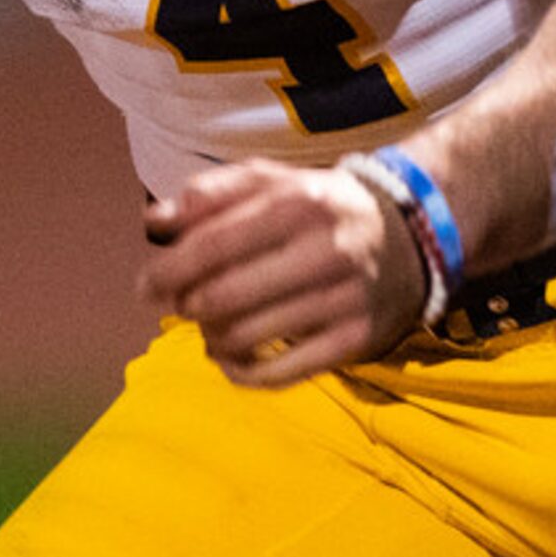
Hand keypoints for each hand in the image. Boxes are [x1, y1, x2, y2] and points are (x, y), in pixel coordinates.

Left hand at [138, 159, 426, 386]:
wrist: (411, 238)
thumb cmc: (321, 208)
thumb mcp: (274, 181)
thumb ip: (213, 194)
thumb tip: (155, 221)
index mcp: (297, 203)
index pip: (212, 246)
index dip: (168, 270)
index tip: (144, 285)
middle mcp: (324, 251)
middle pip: (223, 297)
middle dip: (186, 306)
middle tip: (179, 306)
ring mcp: (343, 300)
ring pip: (247, 337)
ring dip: (211, 338)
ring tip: (208, 328)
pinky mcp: (355, 341)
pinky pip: (280, 374)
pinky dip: (241, 372)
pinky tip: (229, 357)